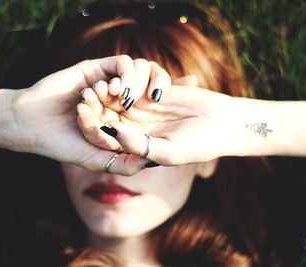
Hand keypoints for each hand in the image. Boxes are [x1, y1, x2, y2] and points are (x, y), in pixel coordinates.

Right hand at [6, 56, 170, 173]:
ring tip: (124, 101)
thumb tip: (153, 161)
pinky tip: (115, 92)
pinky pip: (121, 63)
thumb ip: (125, 164)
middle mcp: (118, 100)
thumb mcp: (98, 161)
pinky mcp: (95, 69)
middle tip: (173, 93)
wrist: (33, 125)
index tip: (193, 101)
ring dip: (137, 85)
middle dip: (165, 86)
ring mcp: (107, 84)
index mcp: (122, 119)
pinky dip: (124, 75)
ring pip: (139, 71)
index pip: (153, 107)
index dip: (173, 102)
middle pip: (152, 84)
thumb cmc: (64, 145)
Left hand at [78, 76, 241, 164]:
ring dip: (112, 92)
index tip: (83, 117)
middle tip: (88, 96)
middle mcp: (135, 128)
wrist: (221, 124)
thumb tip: (110, 132)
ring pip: (120, 98)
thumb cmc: (196, 145)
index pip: (107, 139)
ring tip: (104, 87)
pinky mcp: (152, 91)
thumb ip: (138, 145)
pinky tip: (122, 79)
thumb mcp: (166, 151)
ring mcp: (143, 109)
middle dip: (99, 107)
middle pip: (109, 116)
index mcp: (133, 147)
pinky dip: (129, 81)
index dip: (94, 129)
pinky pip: (136, 83)